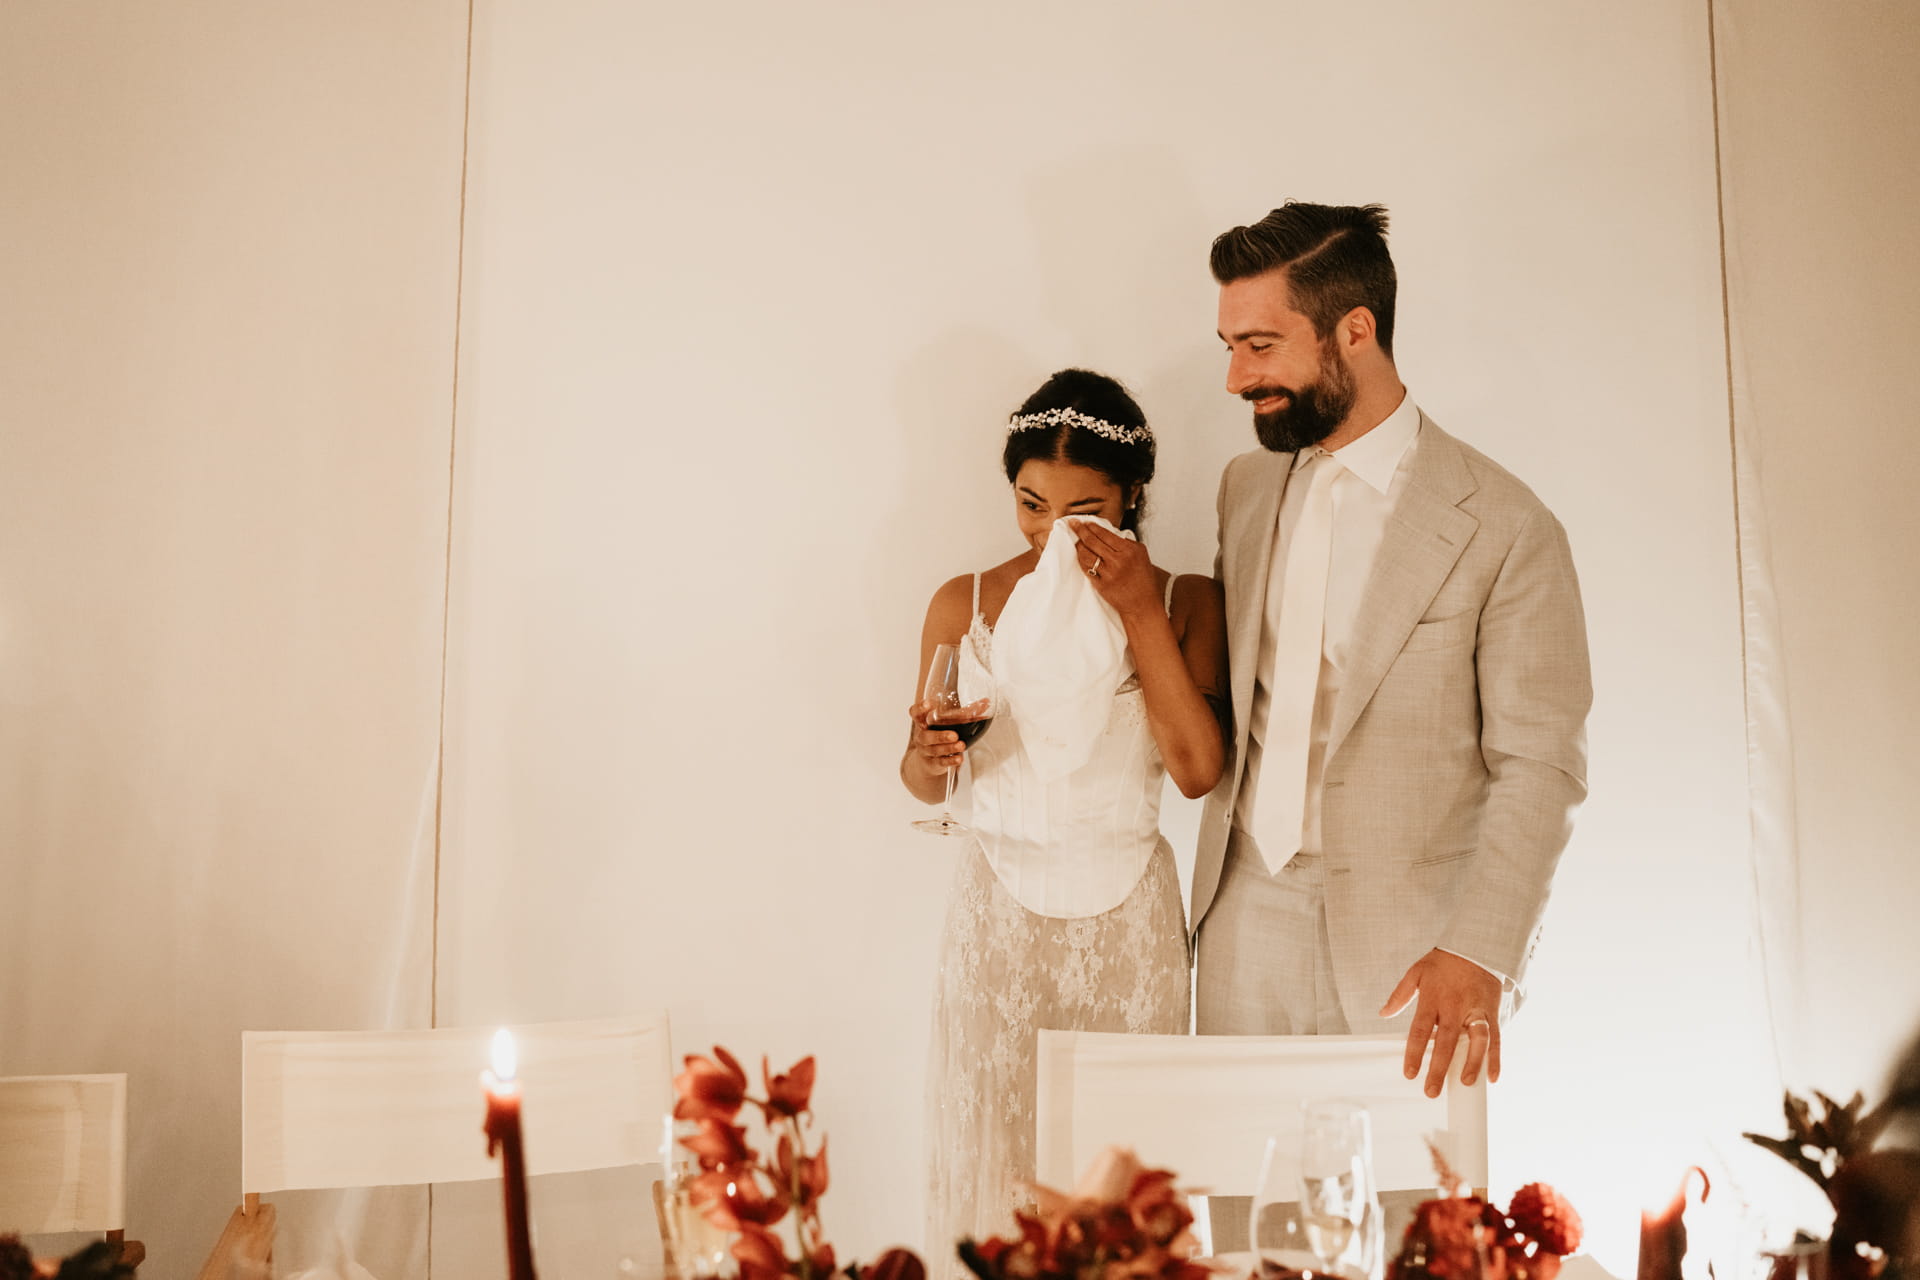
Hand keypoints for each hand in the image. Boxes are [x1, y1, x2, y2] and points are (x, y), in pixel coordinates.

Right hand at [906, 699, 981, 783]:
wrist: (928, 759)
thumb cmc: (939, 734)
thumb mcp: (947, 722)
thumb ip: (966, 712)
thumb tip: (985, 702)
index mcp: (923, 721)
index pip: (915, 713)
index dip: (920, 708)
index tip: (929, 704)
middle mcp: (922, 736)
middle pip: (925, 735)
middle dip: (940, 736)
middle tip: (954, 735)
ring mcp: (925, 750)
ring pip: (934, 750)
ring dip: (948, 748)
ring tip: (961, 745)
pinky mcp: (932, 763)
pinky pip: (940, 762)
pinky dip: (950, 761)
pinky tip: (959, 758)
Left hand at [1067, 519, 1157, 619]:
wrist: (1143, 604)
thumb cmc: (1143, 579)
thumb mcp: (1141, 554)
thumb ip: (1126, 542)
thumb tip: (1106, 533)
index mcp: (1129, 550)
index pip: (1105, 534)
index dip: (1092, 526)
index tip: (1084, 522)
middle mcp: (1119, 561)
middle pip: (1093, 541)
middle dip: (1080, 530)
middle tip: (1073, 523)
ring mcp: (1109, 573)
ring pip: (1086, 554)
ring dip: (1078, 545)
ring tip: (1075, 540)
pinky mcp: (1101, 585)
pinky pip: (1086, 569)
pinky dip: (1081, 560)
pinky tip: (1079, 555)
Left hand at [1380, 948, 1501, 1096]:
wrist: (1477, 945)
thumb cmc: (1444, 961)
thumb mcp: (1416, 972)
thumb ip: (1400, 995)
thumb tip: (1384, 1013)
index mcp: (1433, 998)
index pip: (1420, 1030)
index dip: (1415, 1053)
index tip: (1410, 1073)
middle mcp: (1455, 1007)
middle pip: (1447, 1041)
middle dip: (1439, 1068)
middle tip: (1431, 1090)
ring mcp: (1476, 1011)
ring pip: (1476, 1041)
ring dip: (1472, 1063)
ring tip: (1466, 1083)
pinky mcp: (1492, 1012)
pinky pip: (1496, 1038)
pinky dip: (1496, 1058)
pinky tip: (1493, 1076)